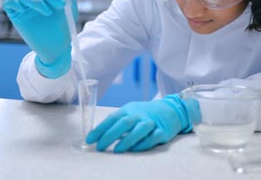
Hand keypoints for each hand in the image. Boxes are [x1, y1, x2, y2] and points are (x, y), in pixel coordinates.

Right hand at [3, 0, 77, 77]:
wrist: (57, 48)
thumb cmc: (63, 29)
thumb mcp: (70, 12)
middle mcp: (35, 0)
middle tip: (60, 5)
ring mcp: (25, 8)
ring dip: (36, 1)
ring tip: (48, 13)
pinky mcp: (16, 16)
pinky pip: (9, 3)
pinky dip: (13, 2)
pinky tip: (22, 9)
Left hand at [86, 94, 200, 152]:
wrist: (171, 109)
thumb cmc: (145, 114)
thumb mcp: (131, 112)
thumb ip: (117, 123)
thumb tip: (98, 136)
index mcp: (129, 109)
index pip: (112, 118)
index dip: (100, 129)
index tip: (89, 140)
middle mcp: (139, 114)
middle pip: (124, 122)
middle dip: (110, 135)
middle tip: (100, 147)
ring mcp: (152, 122)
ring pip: (139, 129)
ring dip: (127, 139)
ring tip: (117, 150)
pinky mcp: (162, 131)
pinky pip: (152, 137)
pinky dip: (143, 144)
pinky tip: (135, 149)